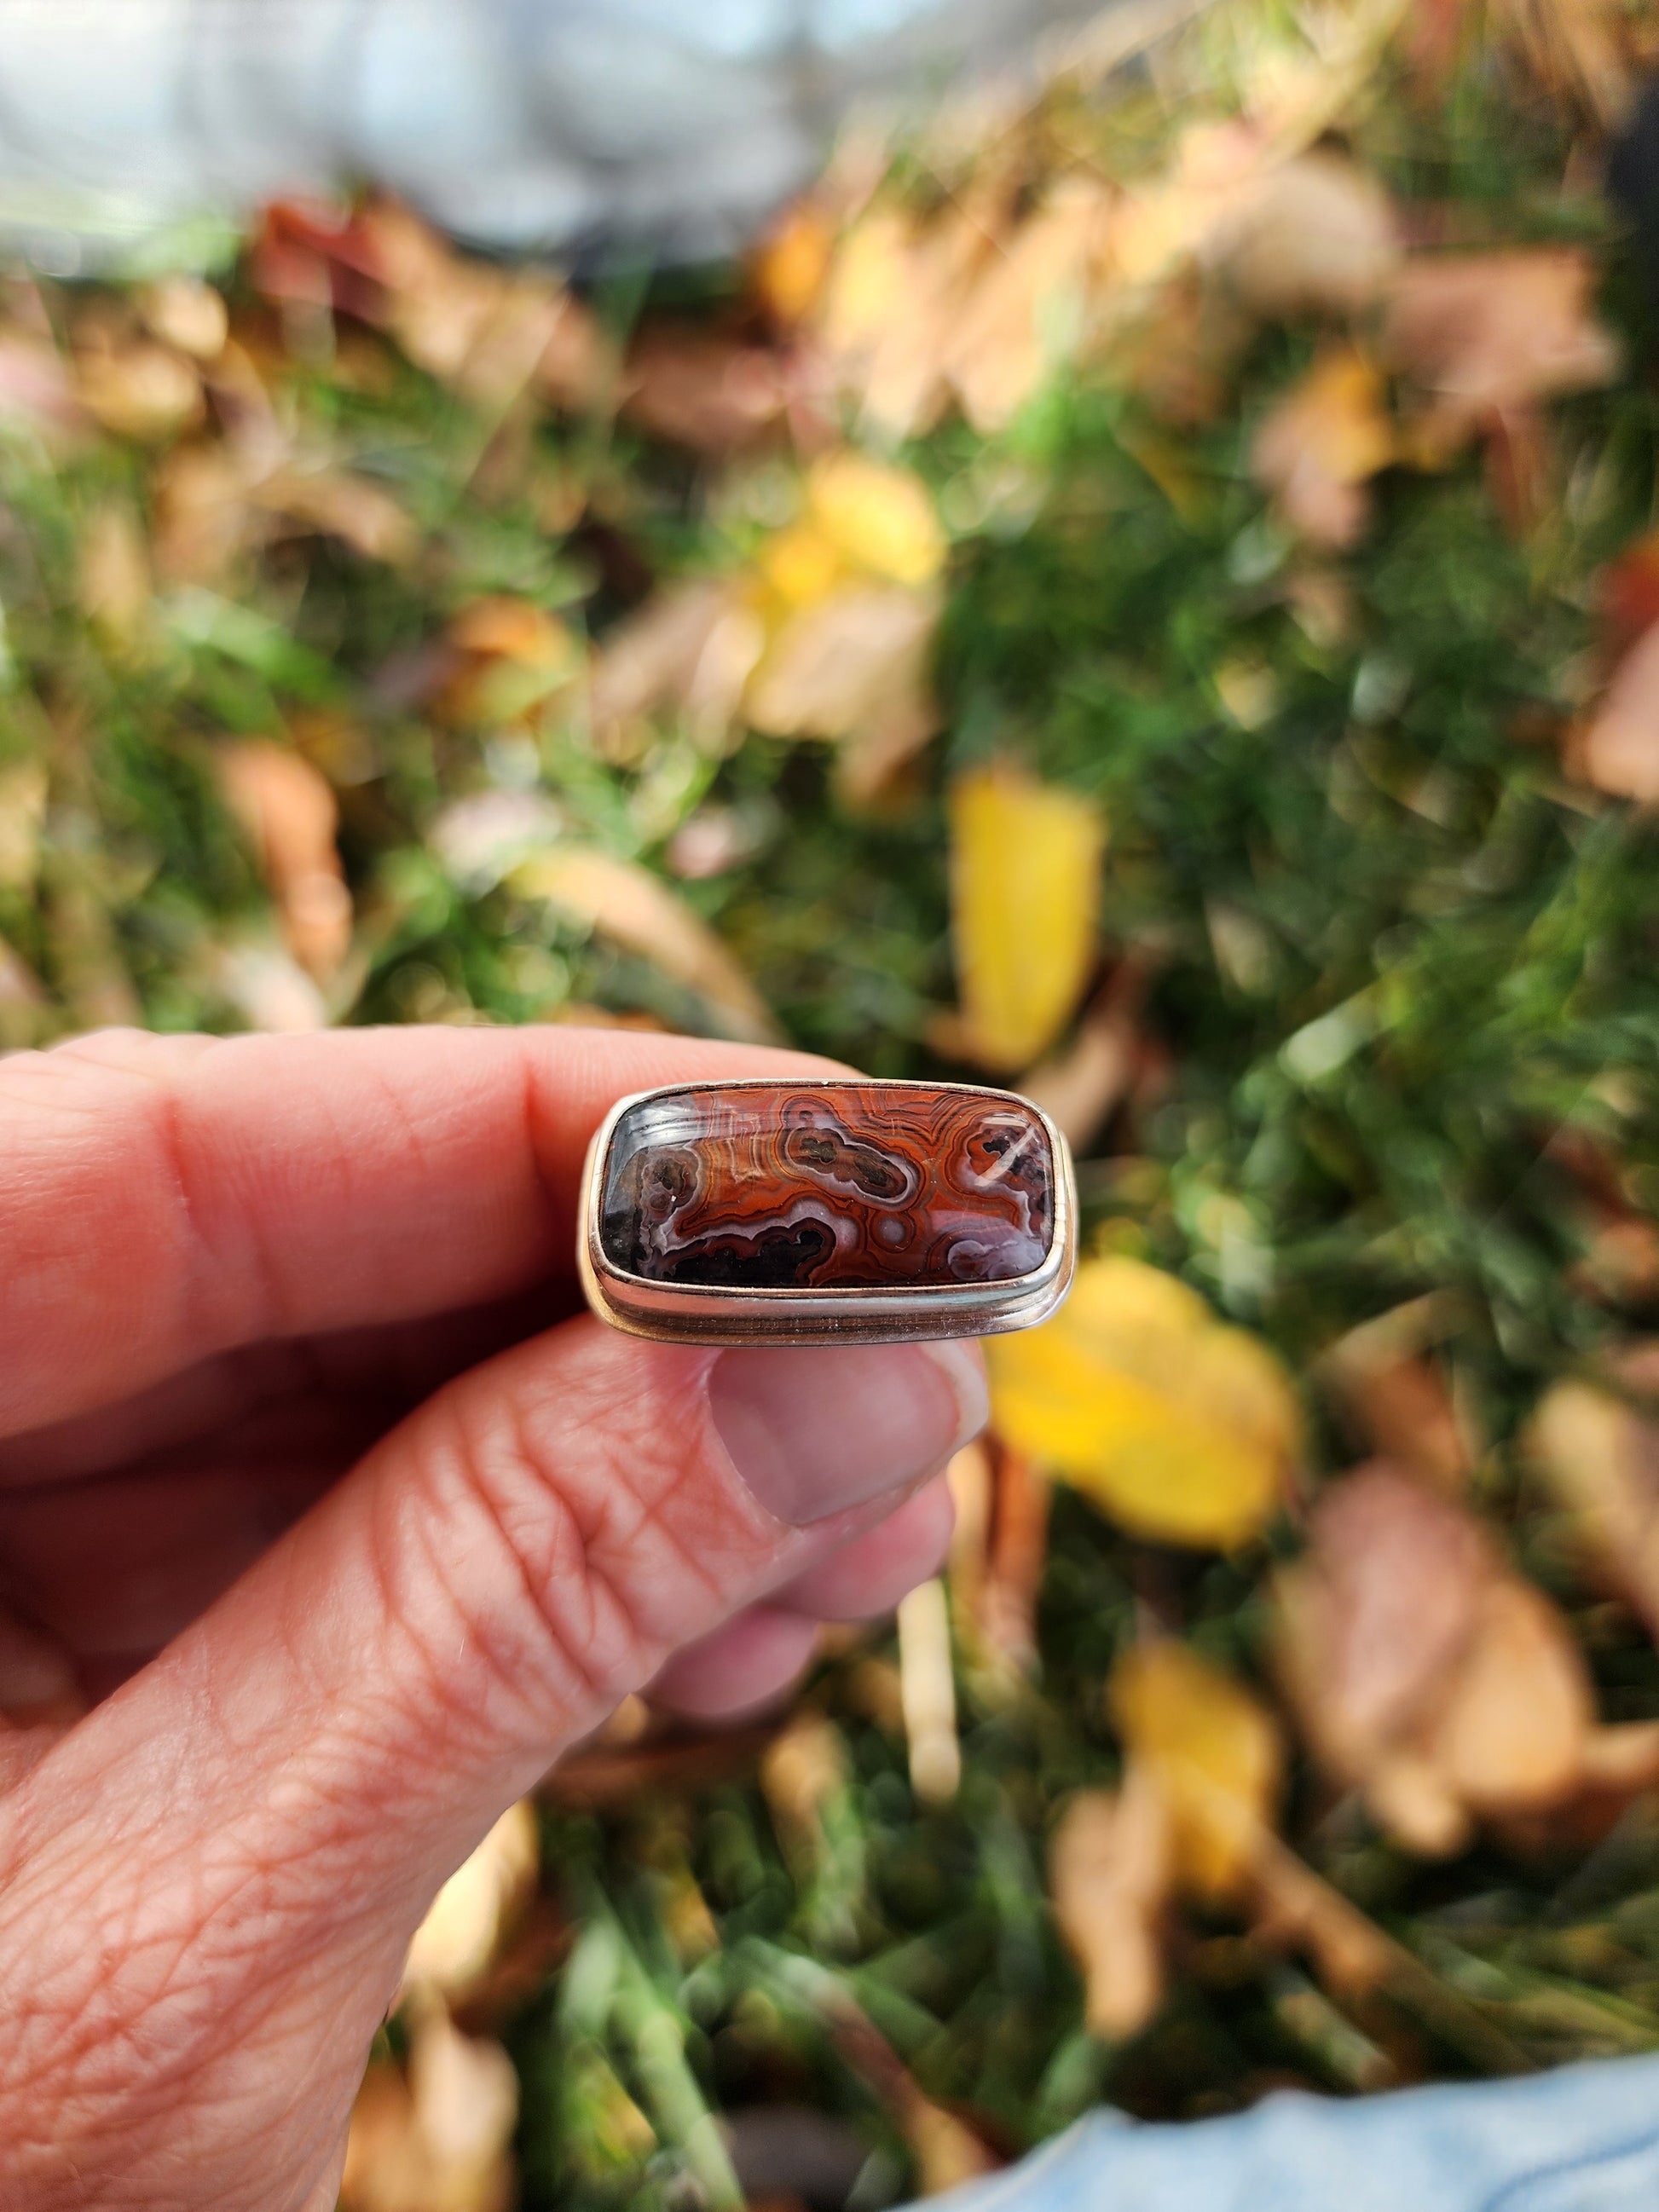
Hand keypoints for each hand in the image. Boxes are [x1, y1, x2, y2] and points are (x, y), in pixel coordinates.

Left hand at [0, 1026, 983, 2210]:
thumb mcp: (181, 1948)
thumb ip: (489, 1613)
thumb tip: (847, 1376)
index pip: (159, 1154)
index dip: (525, 1118)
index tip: (821, 1149)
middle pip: (280, 1252)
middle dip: (623, 1313)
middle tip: (898, 1357)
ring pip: (333, 1388)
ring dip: (623, 1454)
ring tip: (856, 1524)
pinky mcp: (63, 1635)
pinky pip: (320, 1527)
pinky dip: (533, 1570)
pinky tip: (716, 1624)